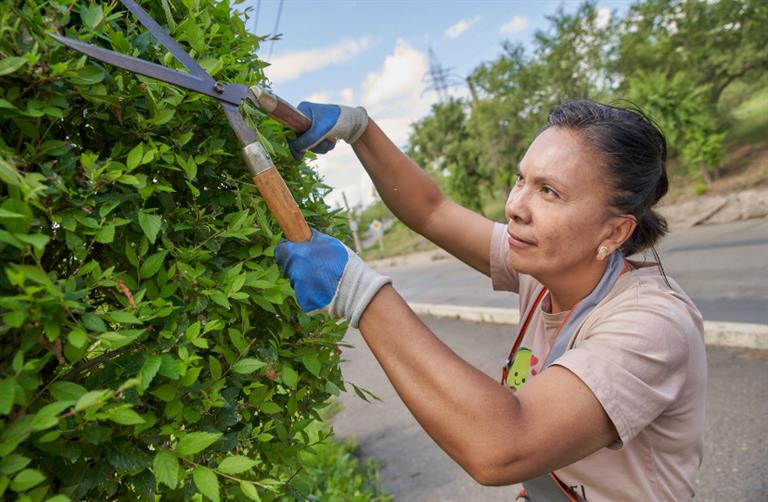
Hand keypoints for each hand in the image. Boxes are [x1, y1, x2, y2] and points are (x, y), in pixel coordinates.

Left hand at [275, 230, 390, 326]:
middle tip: (314, 264)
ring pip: (296, 281)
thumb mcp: (330, 243)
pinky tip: (323, 289)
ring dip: (304, 278)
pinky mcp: (304, 302)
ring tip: (323, 278)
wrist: (356, 290)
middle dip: (298, 264)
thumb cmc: (344, 263)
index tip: (295, 248)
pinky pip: (304, 294)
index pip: (280, 250)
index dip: (288, 248)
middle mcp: (294, 272)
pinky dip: (311, 292)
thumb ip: (313, 238)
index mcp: (298, 255)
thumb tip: (305, 234)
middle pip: (288, 266)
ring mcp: (298, 289)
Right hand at [289, 102, 368, 158]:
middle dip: (312, 145)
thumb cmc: (338, 121)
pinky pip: (315, 145)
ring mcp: (311, 125)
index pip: (289, 127)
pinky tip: (332, 142)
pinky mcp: (318, 132)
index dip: (293, 142)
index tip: (299, 154)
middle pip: (299, 138)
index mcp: (302, 110)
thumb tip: (297, 151)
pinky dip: (324, 147)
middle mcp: (305, 117)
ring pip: (308, 144)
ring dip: (320, 147)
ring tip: (331, 142)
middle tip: (323, 145)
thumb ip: (308, 140)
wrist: (356, 123)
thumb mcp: (321, 130)